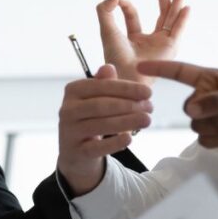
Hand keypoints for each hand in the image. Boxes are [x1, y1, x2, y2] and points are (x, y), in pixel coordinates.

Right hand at [58, 64, 152, 194]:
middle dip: (128, 105)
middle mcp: (67, 109)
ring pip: (99, 125)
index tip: (148, 92)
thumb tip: (109, 68)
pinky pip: (96, 147)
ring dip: (126, 122)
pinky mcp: (76, 151)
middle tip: (150, 107)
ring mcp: (69, 131)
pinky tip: (129, 138)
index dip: (125, 88)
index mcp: (73, 91)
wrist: (76, 151)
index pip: (100, 86)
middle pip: (100, 105)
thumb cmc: (91, 118)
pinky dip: (113, 143)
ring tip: (147, 120)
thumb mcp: (96, 98)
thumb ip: (104, 84)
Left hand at [97, 0, 188, 83]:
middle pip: (160, 13)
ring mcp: (162, 43)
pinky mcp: (170, 47)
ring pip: (172, 17)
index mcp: (133, 38)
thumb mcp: (106, 29)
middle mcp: (150, 40)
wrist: (125, 73)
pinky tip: (186, 7)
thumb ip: (105, 10)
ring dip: (176, 0)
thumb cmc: (114, 57)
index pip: (133, 16)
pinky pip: (178, 30)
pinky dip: (182, 19)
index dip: (126, 4)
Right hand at [137, 59, 217, 156]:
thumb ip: (214, 101)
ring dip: (217, 128)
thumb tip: (190, 110)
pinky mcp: (213, 135)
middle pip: (188, 107)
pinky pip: (203, 140)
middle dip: (209, 114)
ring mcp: (209, 117)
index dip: (160, 68)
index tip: (140, 67)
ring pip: (195, 125)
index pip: (180, 72)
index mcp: (210, 79)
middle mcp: (206, 96)